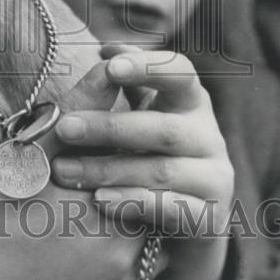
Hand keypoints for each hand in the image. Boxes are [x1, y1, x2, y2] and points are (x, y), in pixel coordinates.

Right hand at [0, 57, 151, 279]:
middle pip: (140, 214)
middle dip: (115, 199)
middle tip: (71, 193)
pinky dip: (93, 279)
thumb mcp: (26, 155)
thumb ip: (79, 109)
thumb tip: (111, 69)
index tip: (84, 161)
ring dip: (109, 239)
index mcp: (114, 207)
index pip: (140, 173)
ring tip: (64, 226)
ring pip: (131, 257)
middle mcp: (126, 258)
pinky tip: (58, 265)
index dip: (117, 161)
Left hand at [51, 45, 233, 279]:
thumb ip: (121, 86)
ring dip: (108, 169)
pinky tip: (100, 200)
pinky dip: (132, 203)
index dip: (147, 67)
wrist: (177, 227)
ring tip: (66, 170)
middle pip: (164, 128)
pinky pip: (171, 210)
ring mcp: (214, 178)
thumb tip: (105, 51)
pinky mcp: (209, 218)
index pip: (180, 72)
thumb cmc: (144, 157)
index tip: (108, 65)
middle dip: (109, 127)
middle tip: (64, 128)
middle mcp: (208, 136)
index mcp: (189, 101)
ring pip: (162, 171)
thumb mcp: (135, 118)